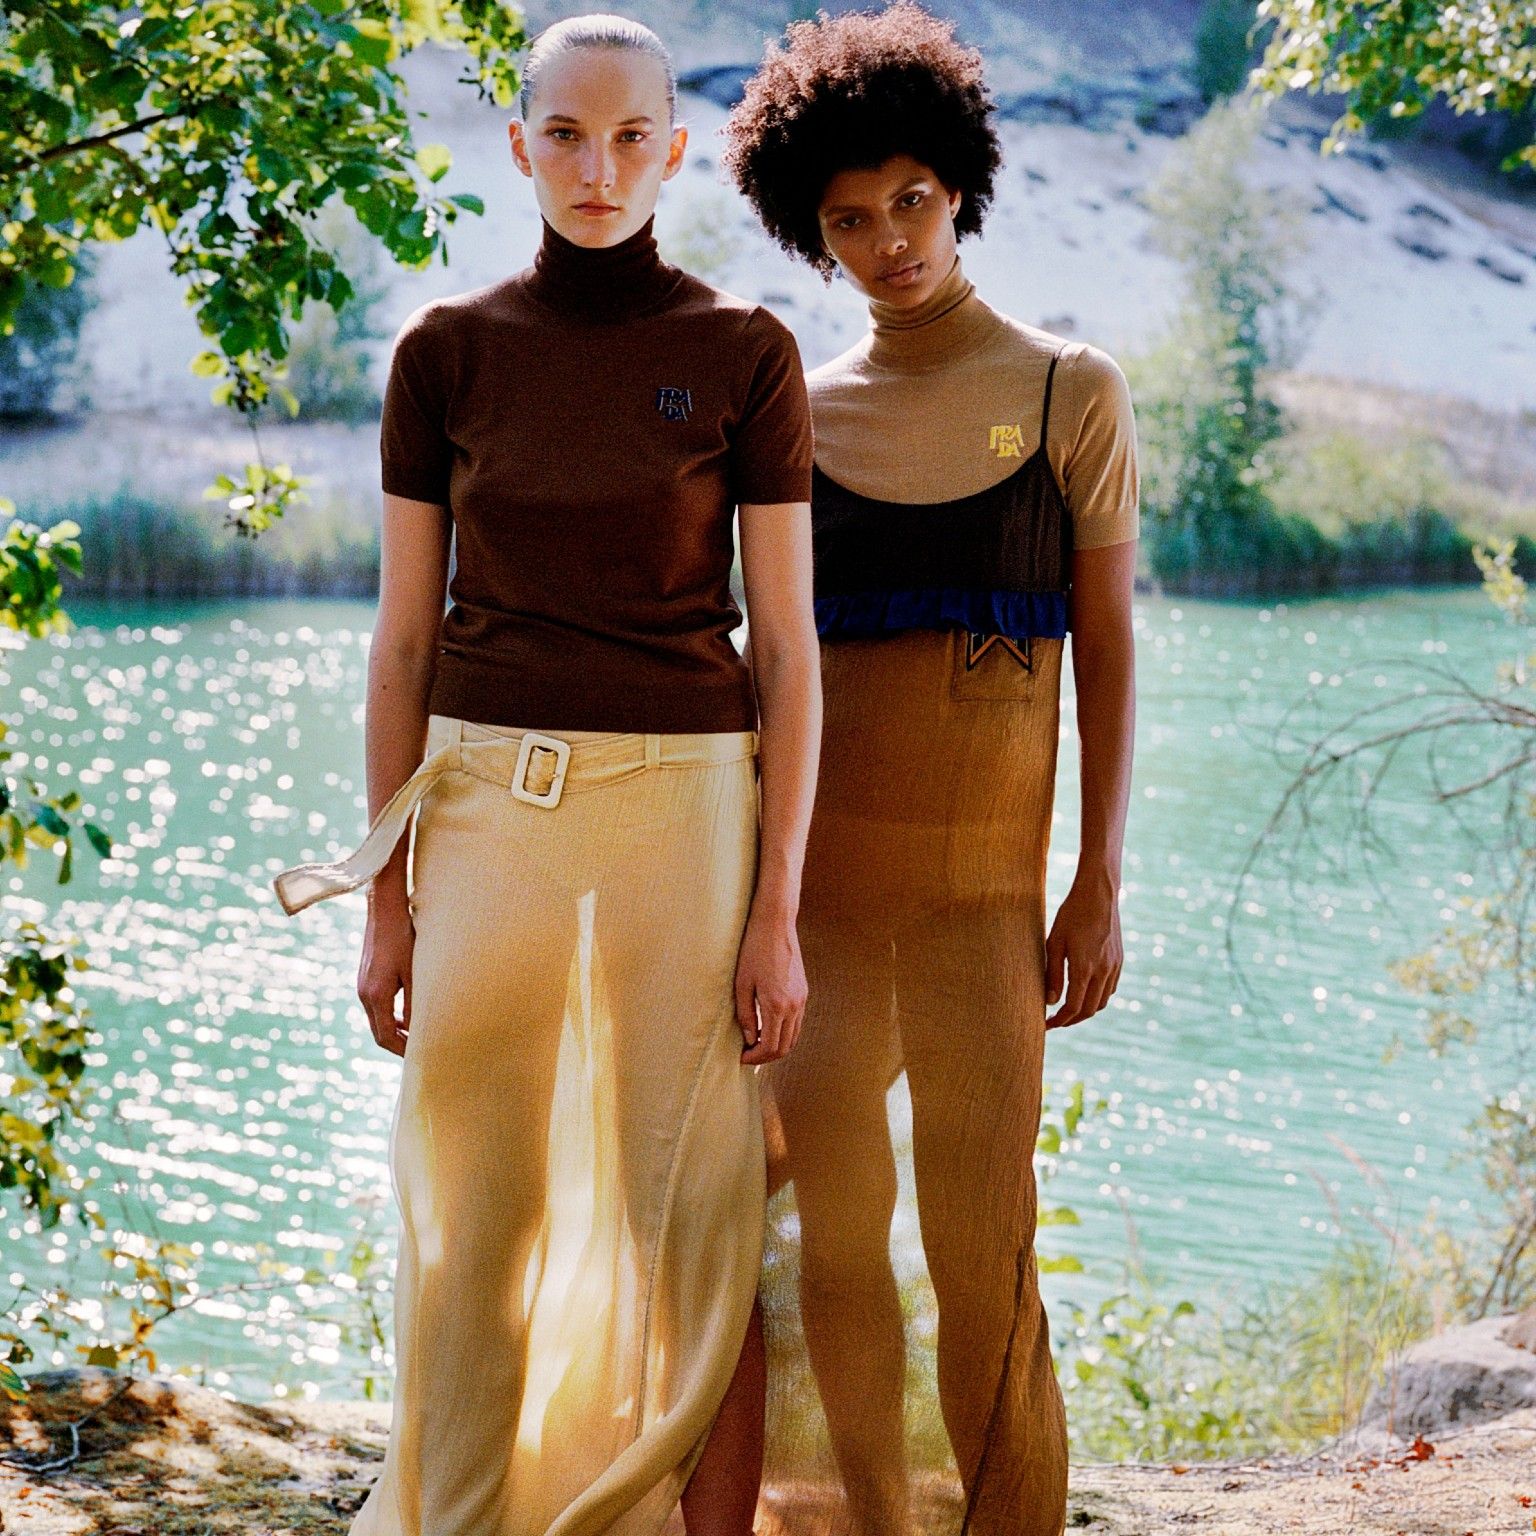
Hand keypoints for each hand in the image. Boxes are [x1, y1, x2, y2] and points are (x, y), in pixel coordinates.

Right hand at [357, 891, 414, 1056]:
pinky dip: (390, 1015)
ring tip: (416, 1036)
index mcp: (376, 995)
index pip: (386, 1036)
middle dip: (398, 1044)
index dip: (402, 1050)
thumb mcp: (415, 971)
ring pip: (377, 1019)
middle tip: (420, 1051)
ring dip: (395, 1030)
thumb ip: (416, 1001)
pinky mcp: (365, 978)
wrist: (384, 909)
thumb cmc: (403, 937)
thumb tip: (421, 1028)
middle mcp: (364, 994)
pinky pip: (376, 1006)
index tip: (419, 1057)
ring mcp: (362, 986)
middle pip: (379, 1031)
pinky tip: (407, 1014)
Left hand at [734, 898, 806, 1064]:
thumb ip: (745, 1015)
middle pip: (785, 1047)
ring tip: (756, 1043)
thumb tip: (750, 1040)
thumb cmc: (753, 951)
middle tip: (748, 1055)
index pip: (770, 1046)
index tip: (741, 1058)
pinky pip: (797, 1022)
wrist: (775, 925)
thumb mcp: (742, 984)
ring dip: (776, 1045)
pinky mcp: (804, 992)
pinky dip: (784, 1032)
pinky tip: (768, 1027)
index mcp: (776, 1005)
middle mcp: (794, 1006)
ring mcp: (802, 999)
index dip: (755, 1058)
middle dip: (766, 1056)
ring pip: (793, 1037)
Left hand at [1044, 865, 1122, 1029]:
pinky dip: (1097, 998)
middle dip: (1072, 1020)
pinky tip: (1084, 993)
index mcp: (1084, 967)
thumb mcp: (1054, 942)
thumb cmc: (1071, 915)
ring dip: (1085, 1011)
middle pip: (1089, 1010)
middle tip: (1055, 1022)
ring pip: (1102, 1002)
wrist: (1099, 894)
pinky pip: (1110, 989)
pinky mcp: (1119, 960)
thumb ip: (1052, 974)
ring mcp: (1114, 966)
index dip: (1059, 1020)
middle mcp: (1103, 971)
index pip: (1073, 1007)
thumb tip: (1050, 1001)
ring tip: (1068, 1011)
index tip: (1047, 1025)